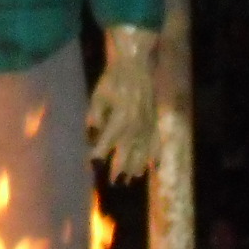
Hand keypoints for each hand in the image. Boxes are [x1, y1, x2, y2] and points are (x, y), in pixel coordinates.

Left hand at [85, 25, 159, 180]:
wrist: (137, 66)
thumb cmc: (113, 80)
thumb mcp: (98, 96)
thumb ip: (95, 116)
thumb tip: (92, 132)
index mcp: (119, 121)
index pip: (106, 144)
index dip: (98, 154)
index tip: (92, 163)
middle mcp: (135, 127)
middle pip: (126, 154)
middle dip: (119, 169)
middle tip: (114, 182)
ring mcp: (147, 125)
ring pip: (143, 152)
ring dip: (137, 166)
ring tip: (131, 178)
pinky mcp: (155, 121)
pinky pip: (157, 143)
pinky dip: (155, 155)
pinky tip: (153, 166)